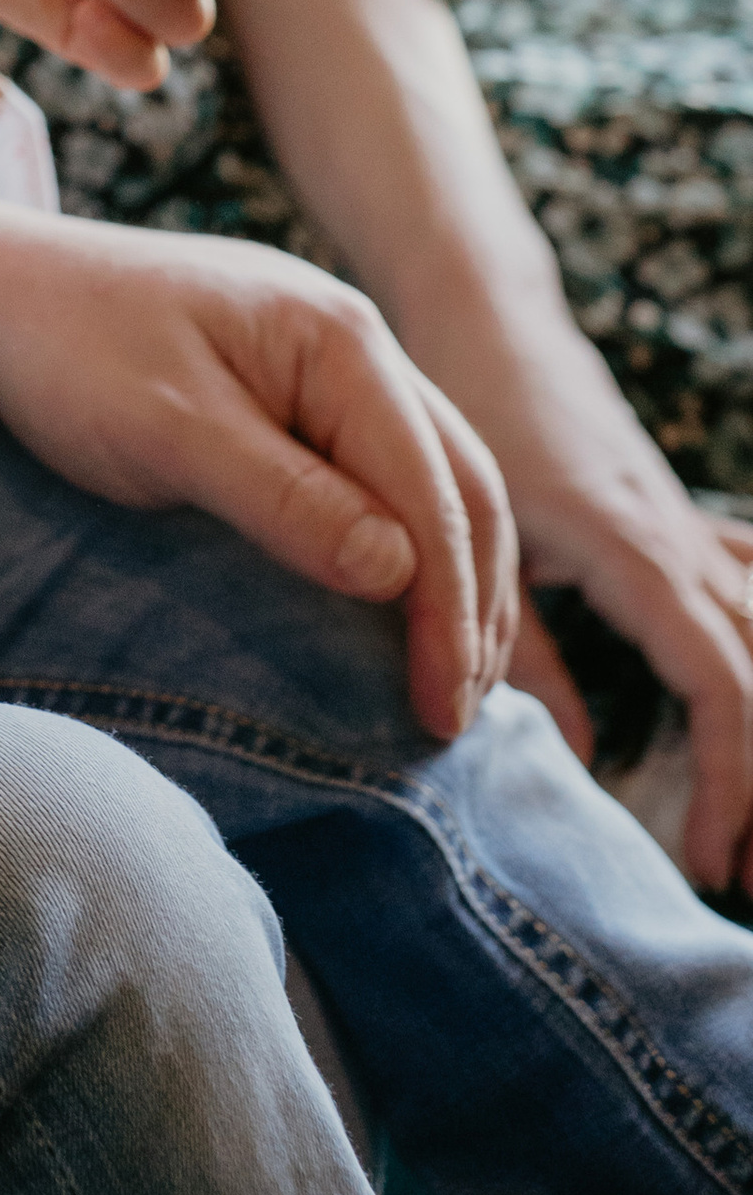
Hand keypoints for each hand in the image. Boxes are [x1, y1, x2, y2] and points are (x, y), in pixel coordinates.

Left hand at [0, 185, 516, 746]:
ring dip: (455, 583)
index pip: (432, 487)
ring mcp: (331, 368)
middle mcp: (357, 343)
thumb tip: (401, 573)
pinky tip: (403, 614)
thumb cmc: (68, 345)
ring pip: (436, 484)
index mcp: (339, 337)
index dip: (447, 606)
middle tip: (455, 719)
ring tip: (451, 686)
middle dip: (471, 604)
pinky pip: (386, 480)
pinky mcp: (299, 398)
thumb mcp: (167, 427)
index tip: (440, 711)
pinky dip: (413, 553)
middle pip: (460, 484)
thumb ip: (284, 496)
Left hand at [404, 293, 752, 893]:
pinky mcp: (682, 527)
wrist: (486, 317)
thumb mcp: (478, 534)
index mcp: (637, 551)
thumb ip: (514, 647)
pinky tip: (749, 710)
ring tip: (748, 830)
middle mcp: (683, 544)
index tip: (705, 857)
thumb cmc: (469, 413)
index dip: (730, 778)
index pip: (726, 683)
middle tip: (743, 878)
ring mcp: (690, 531)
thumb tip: (572, 757)